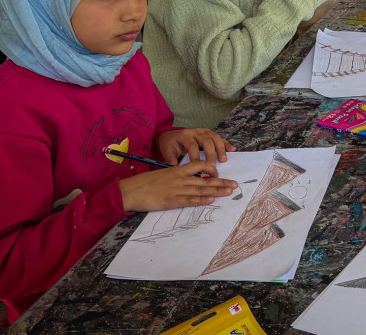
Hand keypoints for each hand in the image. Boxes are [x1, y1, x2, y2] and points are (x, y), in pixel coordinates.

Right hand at [118, 161, 237, 212]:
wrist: (130, 191)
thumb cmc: (145, 183)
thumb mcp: (163, 174)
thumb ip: (176, 175)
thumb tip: (189, 179)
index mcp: (177, 170)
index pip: (199, 165)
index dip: (212, 169)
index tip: (220, 173)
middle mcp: (180, 178)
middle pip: (205, 179)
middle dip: (222, 182)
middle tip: (235, 184)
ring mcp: (177, 190)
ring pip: (201, 189)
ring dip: (217, 191)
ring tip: (230, 191)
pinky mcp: (172, 201)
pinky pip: (189, 200)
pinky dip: (201, 200)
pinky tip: (211, 200)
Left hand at [156, 128, 234, 166]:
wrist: (171, 135)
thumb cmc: (170, 144)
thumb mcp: (167, 150)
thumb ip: (171, 159)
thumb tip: (175, 168)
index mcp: (185, 136)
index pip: (192, 146)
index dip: (196, 157)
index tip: (199, 169)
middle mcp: (196, 132)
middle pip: (206, 141)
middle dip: (210, 154)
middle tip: (212, 167)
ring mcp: (204, 131)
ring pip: (215, 137)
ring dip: (220, 148)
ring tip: (223, 160)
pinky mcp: (209, 133)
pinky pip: (219, 137)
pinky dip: (226, 143)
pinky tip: (232, 150)